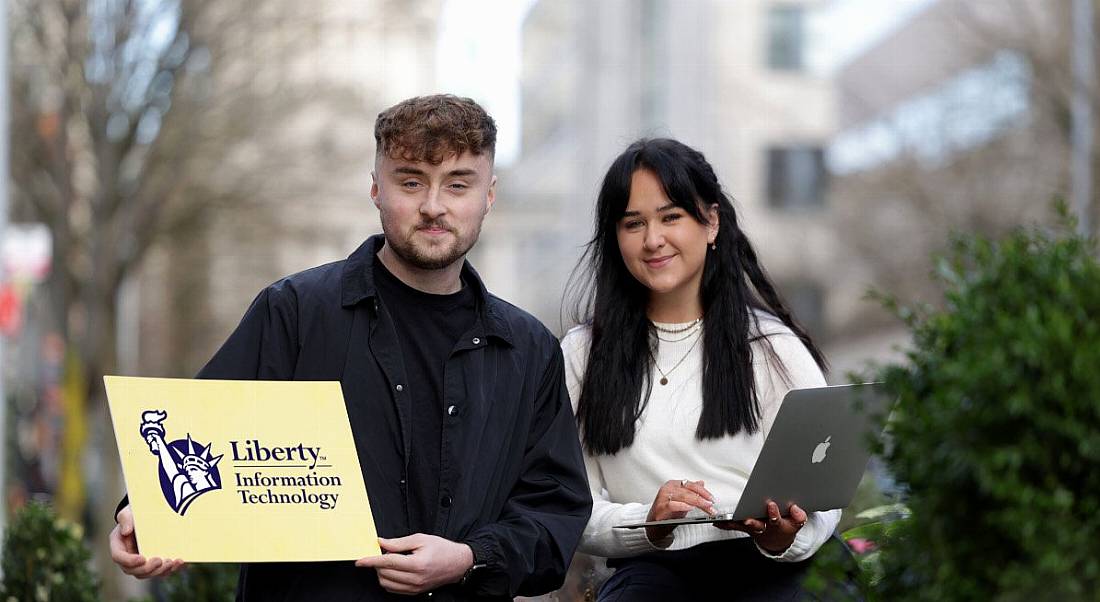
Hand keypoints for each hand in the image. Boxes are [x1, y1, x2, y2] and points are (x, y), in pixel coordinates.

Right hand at [109, 505, 185, 577]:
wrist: (146, 516)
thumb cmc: (135, 515)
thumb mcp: (128, 513)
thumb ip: (125, 519)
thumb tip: (126, 531)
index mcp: (119, 546)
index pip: (118, 557)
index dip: (129, 561)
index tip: (142, 559)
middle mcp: (128, 558)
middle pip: (133, 570)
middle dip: (147, 569)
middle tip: (160, 561)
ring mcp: (141, 563)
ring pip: (147, 574)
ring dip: (160, 571)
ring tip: (171, 562)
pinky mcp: (154, 563)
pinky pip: (160, 571)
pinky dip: (170, 569)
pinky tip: (179, 562)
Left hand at [355, 534, 473, 594]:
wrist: (458, 564)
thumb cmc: (442, 549)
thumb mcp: (421, 539)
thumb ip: (399, 542)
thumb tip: (381, 543)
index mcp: (417, 564)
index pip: (388, 562)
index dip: (371, 561)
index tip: (360, 561)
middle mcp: (415, 578)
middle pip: (385, 574)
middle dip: (378, 564)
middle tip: (384, 553)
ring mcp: (415, 588)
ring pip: (387, 584)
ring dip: (382, 573)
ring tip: (390, 562)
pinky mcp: (415, 592)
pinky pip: (394, 590)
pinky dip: (388, 580)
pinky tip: (394, 571)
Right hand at [644, 479, 714, 542]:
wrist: (653, 525)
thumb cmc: (667, 513)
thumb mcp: (682, 501)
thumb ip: (691, 492)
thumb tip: (701, 482)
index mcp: (673, 484)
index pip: (691, 485)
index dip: (703, 491)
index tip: (712, 499)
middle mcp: (667, 488)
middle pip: (688, 490)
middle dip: (702, 498)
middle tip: (711, 505)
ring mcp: (663, 497)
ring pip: (683, 496)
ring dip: (697, 502)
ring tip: (705, 507)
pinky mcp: (660, 507)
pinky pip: (672, 505)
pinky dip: (682, 506)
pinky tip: (690, 508)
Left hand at [715, 500, 806, 553]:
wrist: (778, 539)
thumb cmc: (786, 525)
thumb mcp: (797, 522)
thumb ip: (799, 516)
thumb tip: (796, 508)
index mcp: (778, 526)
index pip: (776, 520)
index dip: (774, 513)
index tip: (771, 504)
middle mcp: (764, 528)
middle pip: (757, 525)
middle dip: (753, 522)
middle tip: (747, 519)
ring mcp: (753, 529)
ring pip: (743, 526)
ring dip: (735, 522)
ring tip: (725, 519)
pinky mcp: (744, 528)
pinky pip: (733, 526)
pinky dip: (725, 524)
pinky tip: (716, 522)